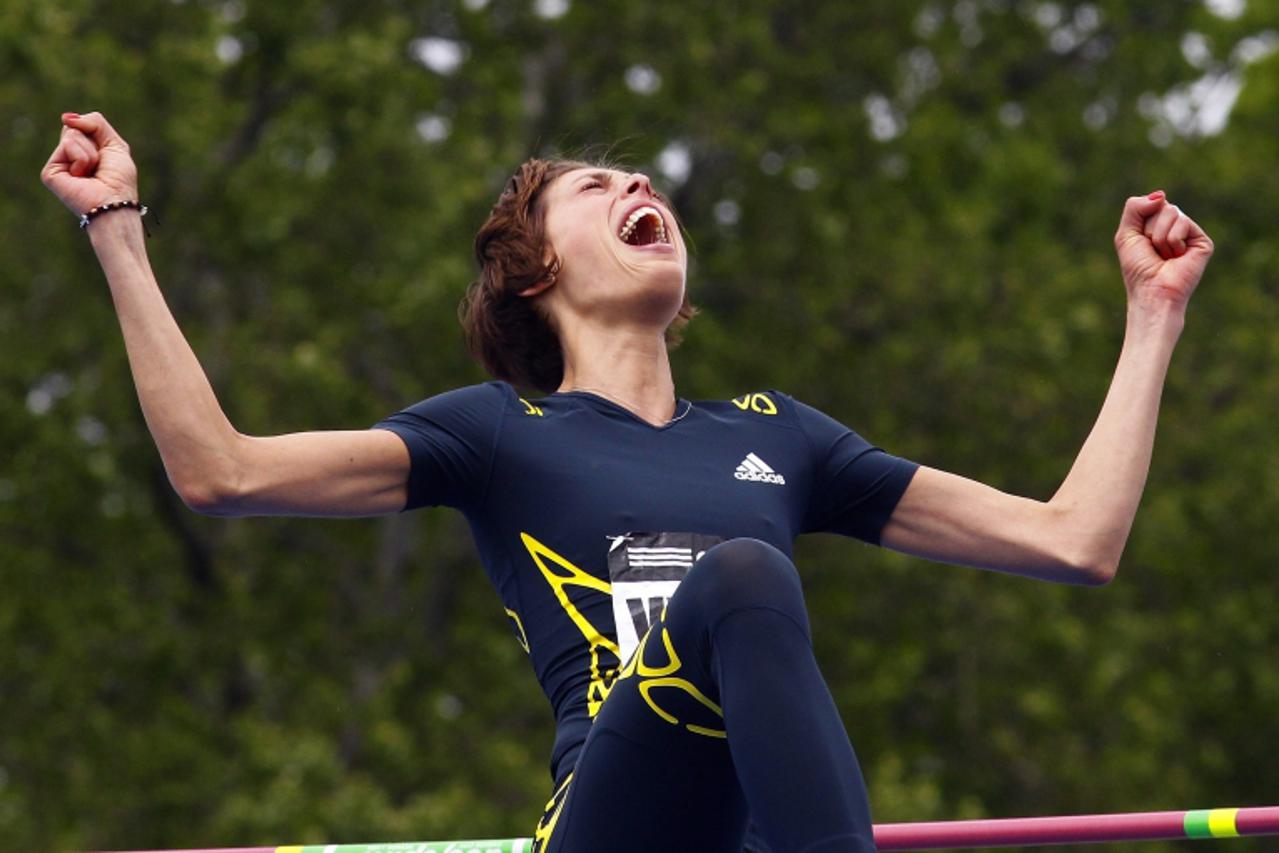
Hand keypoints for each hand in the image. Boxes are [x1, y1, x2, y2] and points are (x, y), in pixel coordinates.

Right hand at [41, 112, 138, 216]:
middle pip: (75, 128)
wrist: (115, 203)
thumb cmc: (119, 180)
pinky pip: (68, 145)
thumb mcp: (115, 144)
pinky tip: (82, 176)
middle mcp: (68, 158)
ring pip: (72, 135)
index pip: (82, 125)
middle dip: (94, 144)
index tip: (106, 157)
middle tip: (99, 167)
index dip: (98, 136)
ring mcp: (58, 164)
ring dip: (90, 154)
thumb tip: (66, 117)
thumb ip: (95, 122)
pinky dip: (82, 158)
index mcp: (83, 152)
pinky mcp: (49, 172)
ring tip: (92, 173)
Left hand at [1114, 191, 1213, 313]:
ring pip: (1171, 212)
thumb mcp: (1126, 234)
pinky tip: (1177, 256)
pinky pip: (1183, 222)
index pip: (1150, 203)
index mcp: (1158, 225)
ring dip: (1159, 236)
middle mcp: (1175, 227)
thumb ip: (1135, 207)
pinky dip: (1172, 240)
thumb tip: (1161, 195)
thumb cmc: (1138, 267)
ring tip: (1165, 255)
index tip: (1141, 243)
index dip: (1140, 222)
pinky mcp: (1202, 241)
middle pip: (1161, 206)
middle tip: (1153, 251)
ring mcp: (1189, 233)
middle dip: (1149, 229)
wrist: (1152, 291)